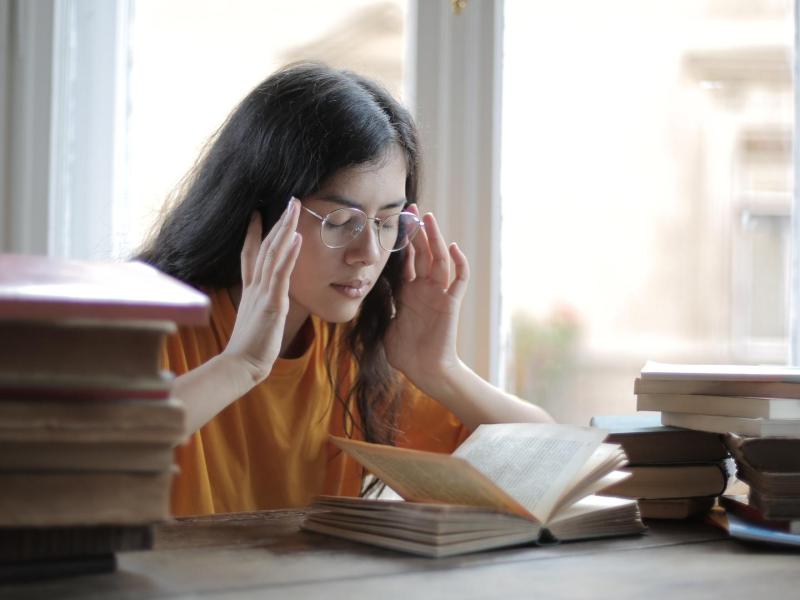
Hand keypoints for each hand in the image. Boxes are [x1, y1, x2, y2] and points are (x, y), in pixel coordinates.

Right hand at [222, 199, 301, 383]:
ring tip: (294, 208)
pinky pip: (281, 274)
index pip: (251, 255)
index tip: (257, 214)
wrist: (241, 364)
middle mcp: (255, 286)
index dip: (254, 233)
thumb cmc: (250, 348)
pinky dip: (288, 254)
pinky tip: (296, 237)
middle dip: (278, 222)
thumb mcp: (255, 320)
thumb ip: (259, 306)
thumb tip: (265, 303)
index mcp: (251, 290)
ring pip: (274, 253)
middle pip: (265, 246)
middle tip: (289, 200)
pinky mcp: (272, 303)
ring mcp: (263, 292)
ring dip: (285, 229)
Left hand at [385, 207, 469, 395]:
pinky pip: (458, 281)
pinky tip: (453, 247)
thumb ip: (379, 305)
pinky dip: (459, 264)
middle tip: (412, 208)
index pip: (406, 259)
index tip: (394, 220)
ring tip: (429, 218)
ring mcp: (439, 294)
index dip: (402, 240)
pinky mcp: (451, 304)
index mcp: (408, 291)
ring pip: (440, 260)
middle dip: (418, 231)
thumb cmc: (405, 352)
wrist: (424, 371)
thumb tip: (361, 290)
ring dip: (435, 239)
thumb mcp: (384, 323)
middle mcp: (425, 288)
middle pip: (423, 252)